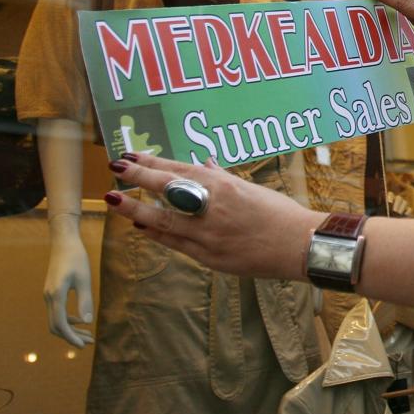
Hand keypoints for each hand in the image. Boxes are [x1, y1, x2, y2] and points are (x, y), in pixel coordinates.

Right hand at [44, 227, 94, 347]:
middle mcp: (48, 297)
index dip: (71, 337)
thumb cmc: (76, 258)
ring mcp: (48, 295)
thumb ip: (85, 301)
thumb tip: (87, 322)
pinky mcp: (51, 292)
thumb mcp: (85, 279)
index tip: (84, 345)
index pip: (60, 324)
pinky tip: (81, 320)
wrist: (64, 242)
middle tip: (90, 342)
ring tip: (89, 335)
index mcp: (56, 295)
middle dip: (72, 336)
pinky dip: (68, 320)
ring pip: (56, 320)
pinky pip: (57, 312)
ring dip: (71, 329)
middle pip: (56, 326)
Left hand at [104, 153, 322, 280]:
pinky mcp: (210, 257)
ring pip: (163, 221)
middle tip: (115, 168)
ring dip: (136, 210)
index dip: (151, 163)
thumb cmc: (280, 214)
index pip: (179, 170)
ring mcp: (209, 235)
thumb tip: (202, 165)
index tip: (130, 156)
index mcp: (224, 187)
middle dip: (137, 178)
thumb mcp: (251, 189)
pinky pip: (176, 243)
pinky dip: (158, 234)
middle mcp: (212, 208)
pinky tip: (143, 227)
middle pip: (165, 190)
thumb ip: (222, 178)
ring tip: (114, 201)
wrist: (299, 245)